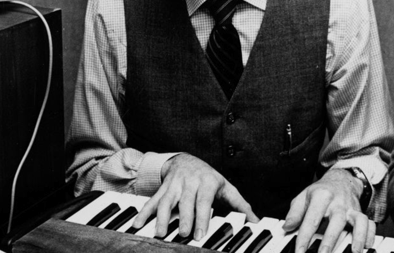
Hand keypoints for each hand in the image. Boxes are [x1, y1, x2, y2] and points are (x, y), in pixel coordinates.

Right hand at [130, 153, 256, 240]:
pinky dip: (143, 212)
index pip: (204, 201)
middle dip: (183, 218)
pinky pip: (151, 200)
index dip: (202, 217)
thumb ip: (240, 205)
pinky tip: (137, 223)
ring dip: (161, 217)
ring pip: (166, 201)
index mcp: (207, 182)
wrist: (185, 160)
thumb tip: (255, 221)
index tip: (200, 234)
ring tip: (159, 233)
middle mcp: (189, 182)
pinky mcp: (162, 188)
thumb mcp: (226, 187)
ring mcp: (174, 185)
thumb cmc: (209, 178)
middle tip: (182, 234)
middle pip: (185, 202)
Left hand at [282, 168, 375, 252]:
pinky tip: (365, 246)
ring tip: (354, 252)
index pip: (311, 219)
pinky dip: (369, 235)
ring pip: (358, 221)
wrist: (340, 179)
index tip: (300, 251)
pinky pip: (369, 224)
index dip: (304, 237)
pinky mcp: (360, 213)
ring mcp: (351, 208)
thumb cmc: (320, 191)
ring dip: (357, 237)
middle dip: (330, 241)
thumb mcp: (303, 197)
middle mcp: (338, 202)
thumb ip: (295, 213)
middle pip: (336, 221)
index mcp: (321, 196)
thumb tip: (287, 228)